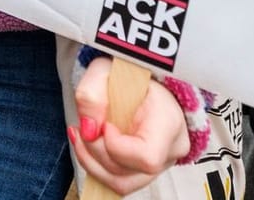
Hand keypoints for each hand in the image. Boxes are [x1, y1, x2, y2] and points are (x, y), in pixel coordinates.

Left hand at [66, 57, 190, 194]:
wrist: (142, 76)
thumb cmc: (128, 73)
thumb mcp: (105, 69)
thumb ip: (91, 92)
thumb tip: (89, 129)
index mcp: (169, 121)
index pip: (146, 157)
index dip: (116, 146)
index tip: (105, 123)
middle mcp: (171, 148)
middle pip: (128, 174)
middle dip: (96, 151)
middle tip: (87, 125)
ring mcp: (162, 163)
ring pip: (121, 183)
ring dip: (92, 162)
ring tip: (83, 135)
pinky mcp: (146, 169)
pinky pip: (118, 181)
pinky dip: (96, 166)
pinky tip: (87, 143)